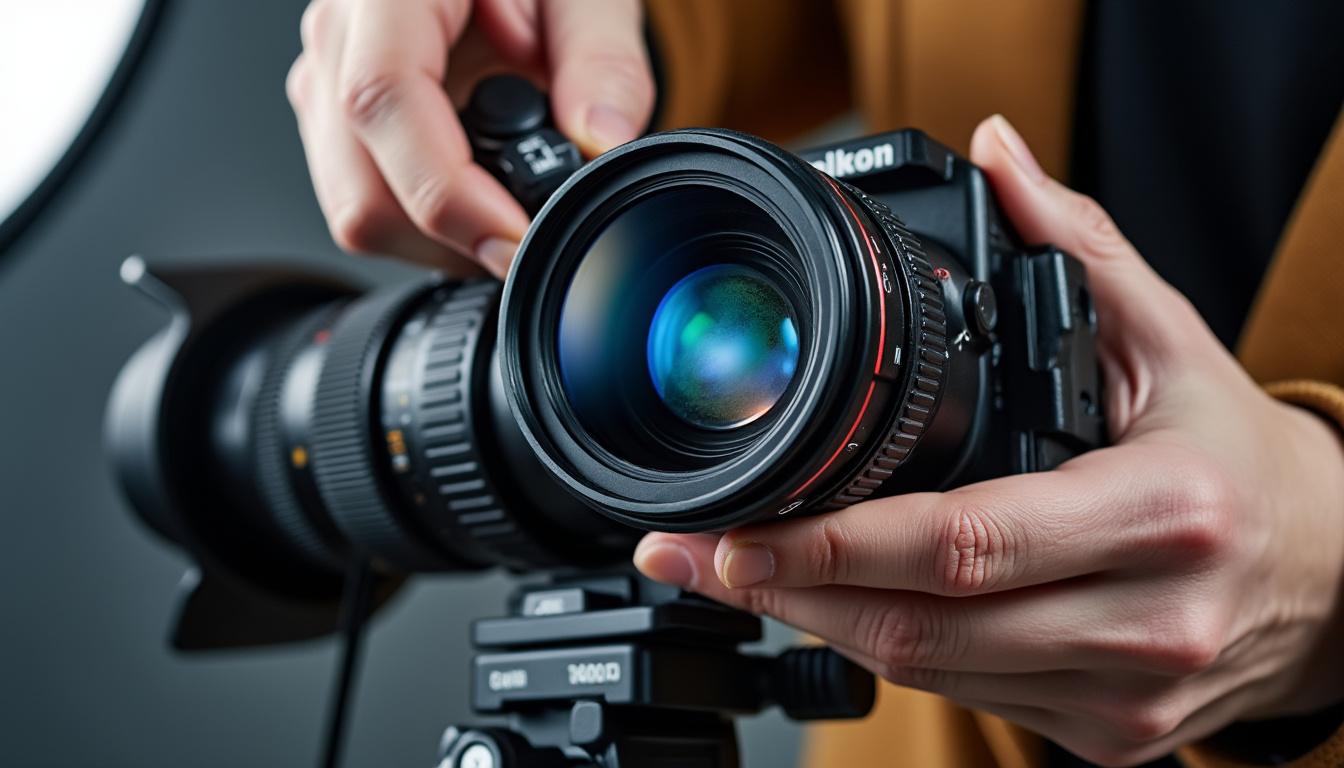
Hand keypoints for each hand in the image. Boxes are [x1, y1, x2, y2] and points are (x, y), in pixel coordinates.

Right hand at [286, 0, 653, 276]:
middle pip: (360, 182)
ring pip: (358, 208)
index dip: (447, 188)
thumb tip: (600, 141)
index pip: (382, 97)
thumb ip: (603, 59)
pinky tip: (480, 180)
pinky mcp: (336, 118)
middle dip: (454, 233)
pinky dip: (432, 223)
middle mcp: (339, 33)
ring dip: (445, 234)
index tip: (513, 235)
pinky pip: (367, 201)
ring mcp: (327, 79)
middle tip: (531, 225)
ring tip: (510, 186)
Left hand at [634, 115, 1343, 765]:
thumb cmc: (1238, 456)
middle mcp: (1147, 622)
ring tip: (740, 576)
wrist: (1334, 582)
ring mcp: (1125, 696)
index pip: (966, 543)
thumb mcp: (1172, 340)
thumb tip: (999, 157)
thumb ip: (1077, 248)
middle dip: (790, 593)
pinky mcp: (1107, 736)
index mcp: (1163, 514)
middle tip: (699, 555)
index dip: (835, 545)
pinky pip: (964, 697)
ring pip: (930, 672)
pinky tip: (836, 606)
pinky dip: (888, 648)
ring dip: (821, 624)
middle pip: (923, 626)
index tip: (741, 528)